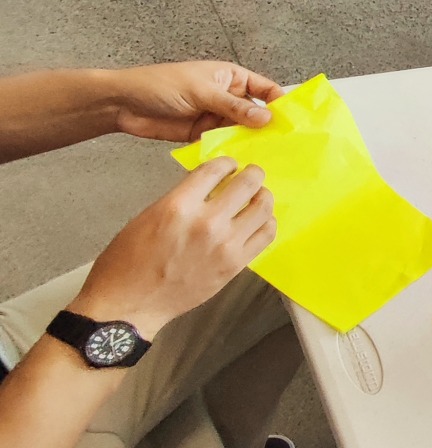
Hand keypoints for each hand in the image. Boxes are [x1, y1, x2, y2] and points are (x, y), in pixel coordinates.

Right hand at [66, 158, 275, 337]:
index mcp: (179, 205)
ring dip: (263, 197)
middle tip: (253, 174)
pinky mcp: (235, 264)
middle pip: (247, 184)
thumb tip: (208, 187)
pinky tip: (261, 221)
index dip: (227, 163)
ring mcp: (225, 245)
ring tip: (259, 196)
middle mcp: (207, 222)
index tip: (230, 164)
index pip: (215, 170)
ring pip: (262, 208)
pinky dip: (267, 223)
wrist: (129, 304)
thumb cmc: (129, 261)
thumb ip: (182, 199)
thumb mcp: (149, 216)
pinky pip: (265, 236)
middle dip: (252, 174)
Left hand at [112, 62, 285, 142]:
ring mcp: (216, 117)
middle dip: (268, 127)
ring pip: (242, 131)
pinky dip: (232, 152)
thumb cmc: (162, 85)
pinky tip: (243, 163)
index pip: (265, 90)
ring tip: (268, 158)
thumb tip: (267, 119)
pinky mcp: (203, 135)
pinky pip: (224, 144)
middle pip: (257, 114)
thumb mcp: (202, 92)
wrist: (124, 104)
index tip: (293, 120)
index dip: (280, 103)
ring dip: (251, 142)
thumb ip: (234, 107)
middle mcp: (227, 98)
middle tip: (286, 146)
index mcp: (231, 78)